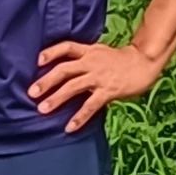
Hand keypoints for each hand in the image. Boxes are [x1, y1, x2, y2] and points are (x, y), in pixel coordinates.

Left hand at [29, 36, 166, 132]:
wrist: (144, 63)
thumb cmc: (121, 60)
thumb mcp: (100, 52)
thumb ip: (84, 58)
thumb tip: (65, 70)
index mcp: (89, 51)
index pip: (66, 47)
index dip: (51, 52)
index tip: (37, 60)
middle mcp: (91, 62)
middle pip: (64, 69)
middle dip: (46, 81)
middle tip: (31, 93)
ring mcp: (99, 77)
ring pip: (73, 87)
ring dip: (56, 98)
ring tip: (42, 109)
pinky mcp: (108, 91)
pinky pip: (90, 105)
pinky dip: (79, 117)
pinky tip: (69, 127)